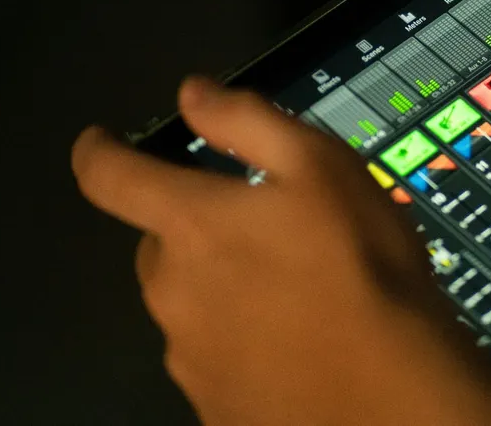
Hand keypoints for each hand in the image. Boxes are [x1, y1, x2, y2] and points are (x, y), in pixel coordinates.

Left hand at [72, 77, 490, 425]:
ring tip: (293, 291)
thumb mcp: (322, 165)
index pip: (112, 177)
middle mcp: (172, 291)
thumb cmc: (362, 267)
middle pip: (159, 245)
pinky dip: (241, 340)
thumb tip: (194, 95)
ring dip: (220, 288)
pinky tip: (294, 340)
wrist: (393, 392)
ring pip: (188, 304)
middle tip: (261, 230)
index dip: (99, 151)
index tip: (97, 142)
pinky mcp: (211, 403)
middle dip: (193, 229)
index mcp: (191, 224)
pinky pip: (213, 356)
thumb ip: (247, 122)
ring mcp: (188, 354)